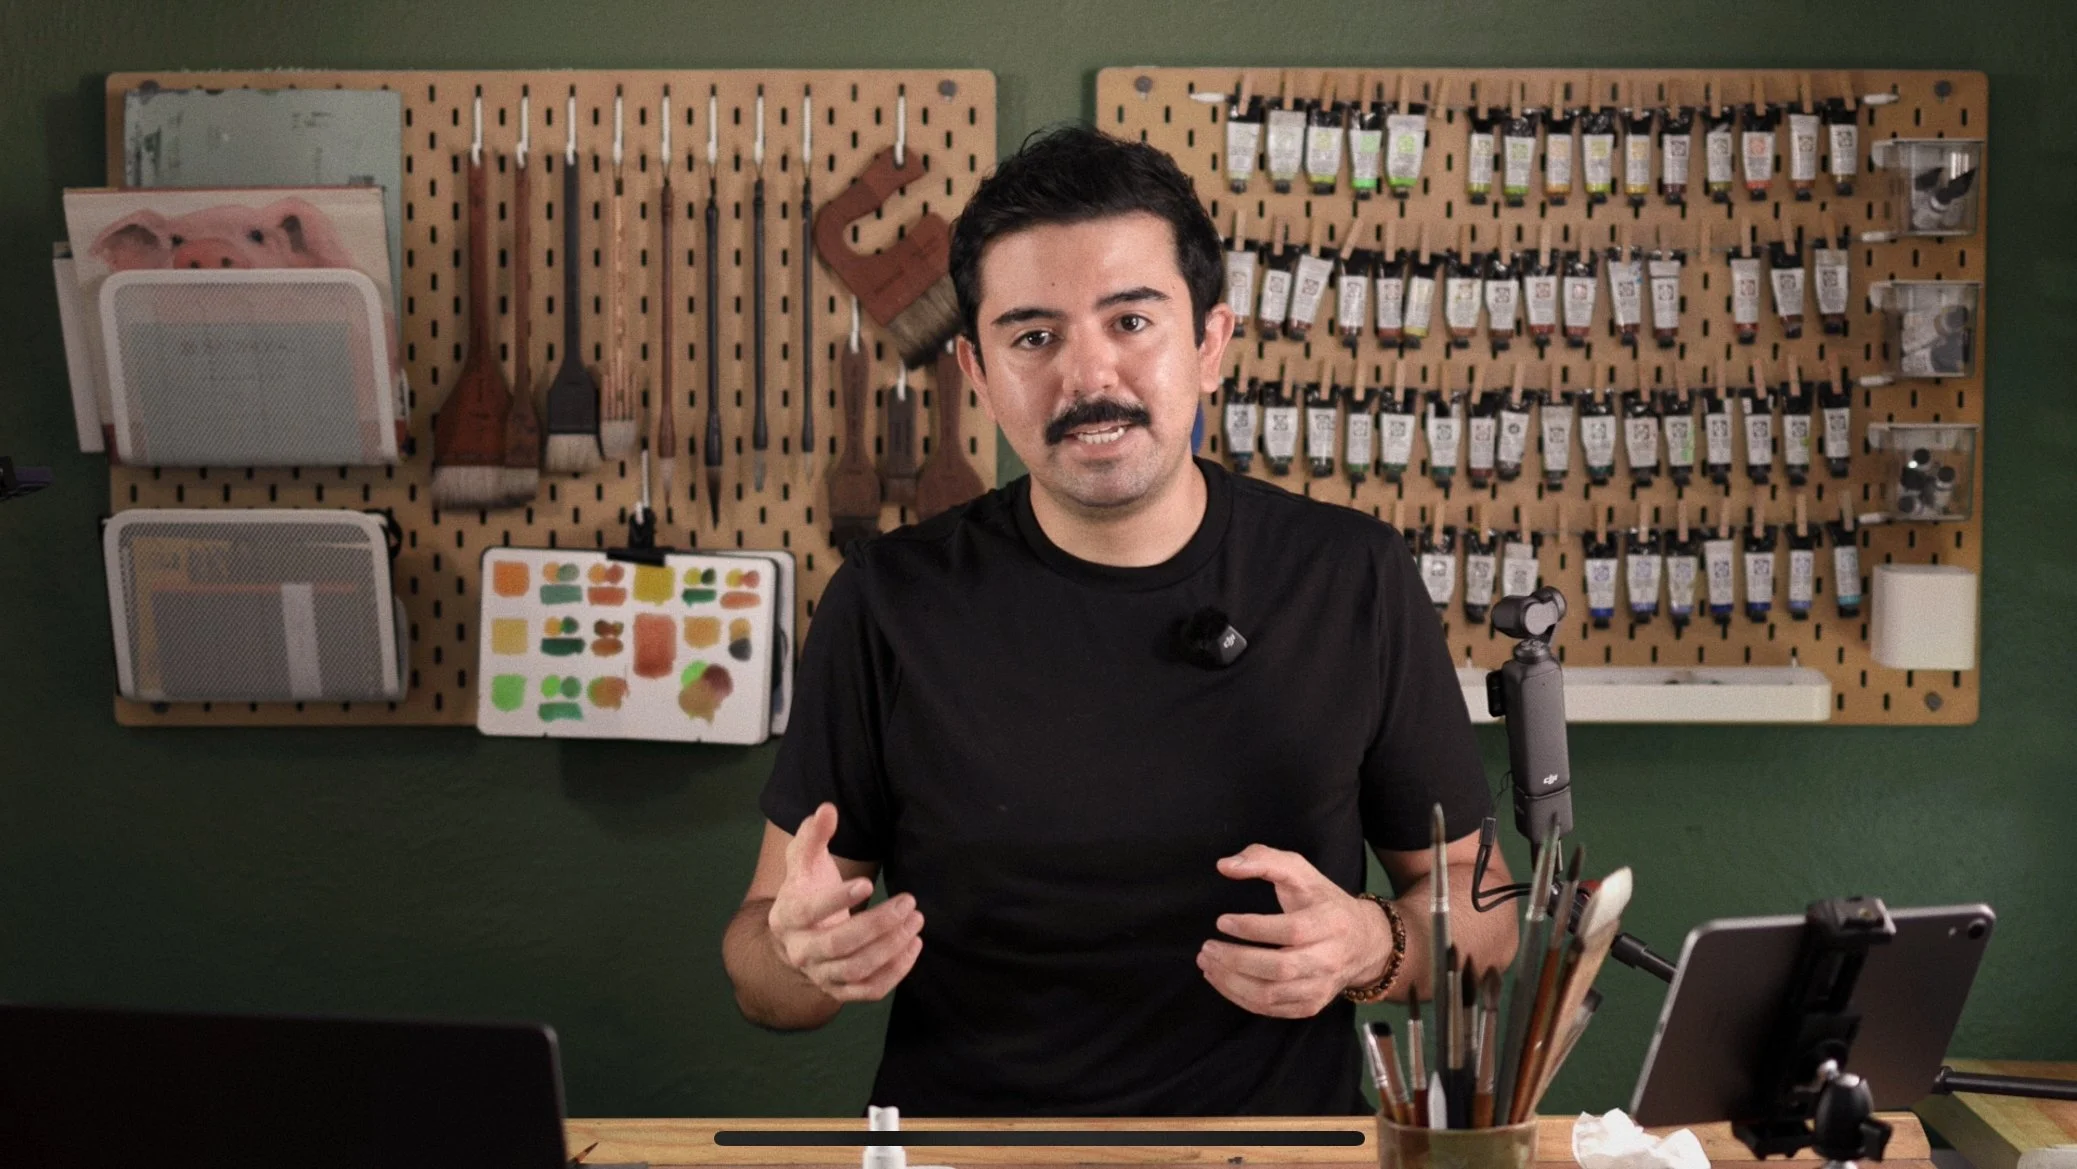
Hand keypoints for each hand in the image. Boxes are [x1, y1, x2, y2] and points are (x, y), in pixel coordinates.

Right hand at [768, 803, 923, 1002]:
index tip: (866, 882)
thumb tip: (827, 809)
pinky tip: (914, 946)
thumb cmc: (806, 888)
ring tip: (916, 921)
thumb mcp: (805, 859)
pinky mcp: (840, 991)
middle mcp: (799, 951)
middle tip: (909, 901)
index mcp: (786, 917)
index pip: (808, 912)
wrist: (799, 935)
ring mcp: (819, 975)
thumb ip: (814, 834)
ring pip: (857, 969)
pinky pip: (870, 990)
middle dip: (878, 924)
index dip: (836, 899)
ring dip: (892, 947)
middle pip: (839, 944)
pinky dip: (896, 972)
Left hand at [1198, 844, 1389, 1018]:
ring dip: (1231, 982)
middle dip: (1236, 960)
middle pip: (1279, 968)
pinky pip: (1271, 1009)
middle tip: (1207, 948)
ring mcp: (1320, 986)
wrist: (1364, 942)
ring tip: (1207, 964)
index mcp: (1330, 922)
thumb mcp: (1300, 871)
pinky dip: (1240, 998)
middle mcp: (1329, 959)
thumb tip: (1225, 866)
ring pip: (1271, 994)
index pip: (1291, 930)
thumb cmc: (1324, 902)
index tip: (1222, 921)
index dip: (1253, 928)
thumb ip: (1264, 860)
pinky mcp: (1311, 1005)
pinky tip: (1221, 979)